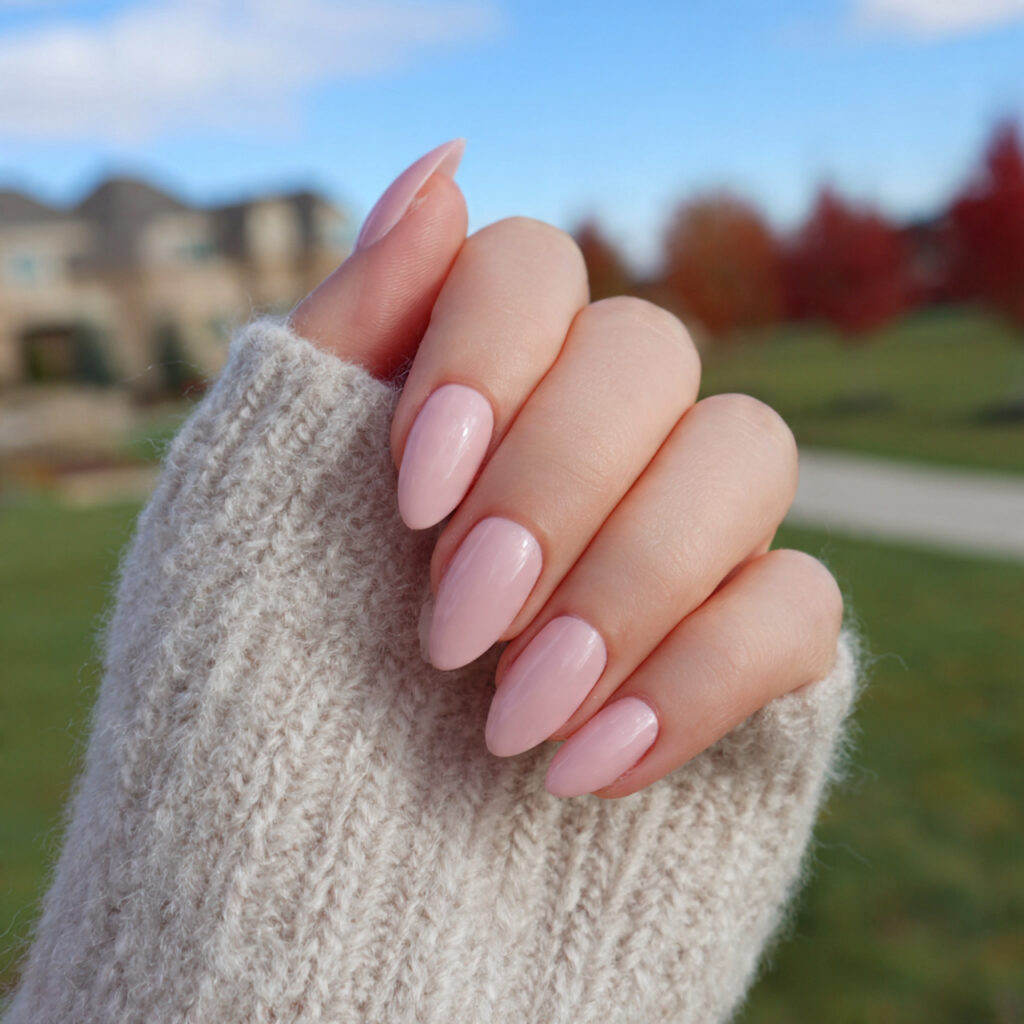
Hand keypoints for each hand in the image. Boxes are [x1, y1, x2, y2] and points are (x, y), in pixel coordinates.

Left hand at [291, 140, 842, 798]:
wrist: (308, 904)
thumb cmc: (259, 699)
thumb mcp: (255, 504)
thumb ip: (347, 331)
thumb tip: (440, 154)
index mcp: (474, 393)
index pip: (533, 266)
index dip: (489, 354)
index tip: (411, 492)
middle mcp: (589, 445)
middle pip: (650, 352)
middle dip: (556, 486)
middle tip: (453, 627)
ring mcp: (679, 540)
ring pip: (752, 455)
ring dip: (633, 580)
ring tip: (516, 716)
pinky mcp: (752, 650)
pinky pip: (803, 607)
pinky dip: (700, 682)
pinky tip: (586, 767)